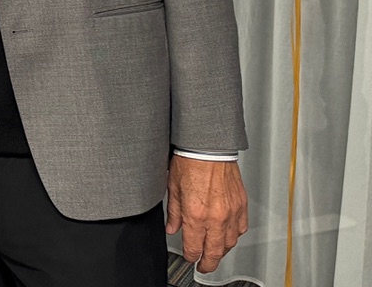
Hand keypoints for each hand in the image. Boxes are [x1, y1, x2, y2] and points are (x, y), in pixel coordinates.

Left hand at [166, 156, 247, 272]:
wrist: (208, 147)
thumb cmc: (189, 162)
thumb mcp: (172, 188)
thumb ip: (174, 213)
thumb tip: (172, 228)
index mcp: (196, 214)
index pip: (193, 246)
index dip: (190, 255)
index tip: (189, 257)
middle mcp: (216, 216)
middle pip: (214, 251)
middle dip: (208, 263)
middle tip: (204, 267)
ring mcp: (231, 212)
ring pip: (230, 242)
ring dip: (222, 251)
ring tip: (215, 254)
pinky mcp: (241, 205)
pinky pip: (242, 228)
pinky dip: (235, 235)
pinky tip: (229, 236)